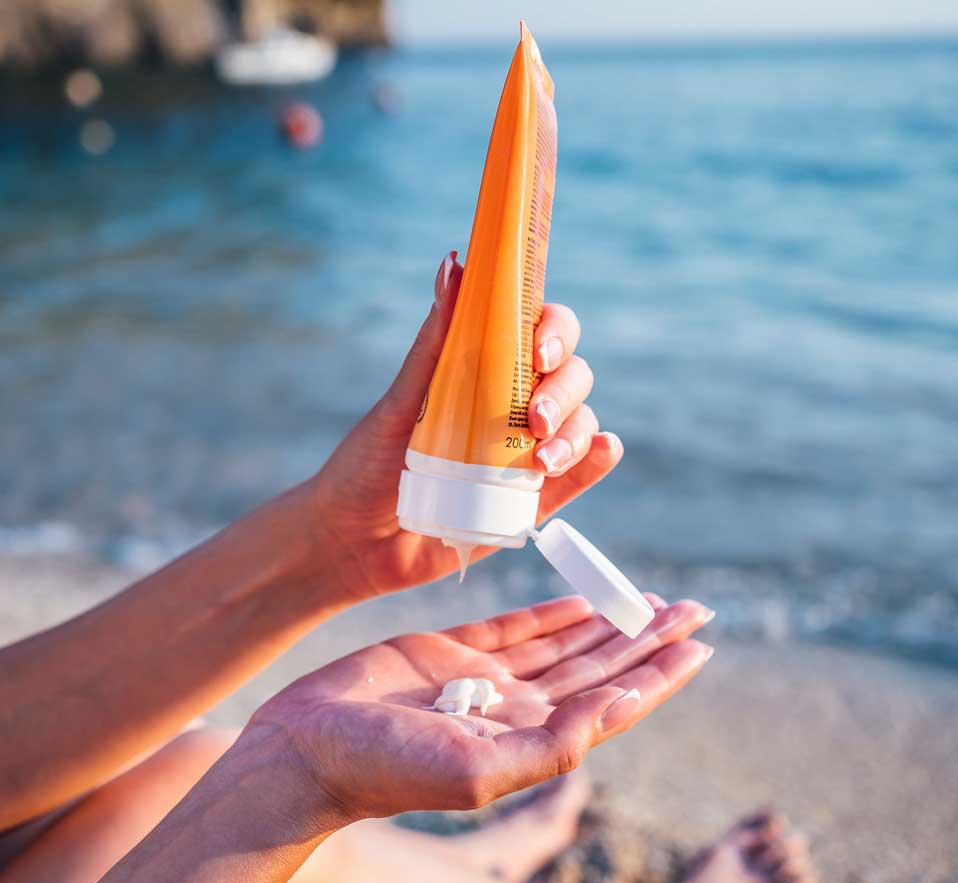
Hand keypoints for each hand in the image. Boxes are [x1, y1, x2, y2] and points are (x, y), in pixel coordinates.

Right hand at [243, 595, 714, 820]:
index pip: (613, 703)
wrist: (306, 748)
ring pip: (563, 645)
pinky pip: (513, 627)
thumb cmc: (384, 769)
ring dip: (609, 622)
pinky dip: (551, 611)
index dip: (658, 675)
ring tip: (655, 601)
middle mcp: (515, 711)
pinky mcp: (447, 652)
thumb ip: (555, 741)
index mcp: (530, 740)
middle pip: (599, 669)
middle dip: (648, 639)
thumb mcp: (479, 768)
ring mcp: (482, 681)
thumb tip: (625, 706)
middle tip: (698, 609)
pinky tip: (583, 599)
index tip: (701, 645)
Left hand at [309, 251, 622, 600]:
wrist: (352, 544)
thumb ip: (433, 341)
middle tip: (532, 418)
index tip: (538, 350)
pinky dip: (598, 460)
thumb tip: (452, 265)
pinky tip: (604, 451)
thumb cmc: (368, 465)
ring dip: (576, 433)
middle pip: (569, 377)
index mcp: (483, 371)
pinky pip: (579, 476)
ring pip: (581, 424)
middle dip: (562, 391)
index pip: (538, 330)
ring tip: (542, 461)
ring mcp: (526, 453)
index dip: (554, 330)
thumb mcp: (399, 403)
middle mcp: (512, 406)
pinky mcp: (533, 501)